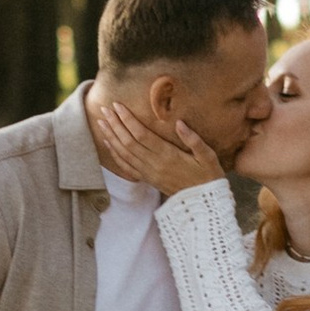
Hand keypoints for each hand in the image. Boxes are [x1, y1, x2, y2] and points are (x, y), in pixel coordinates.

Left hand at [86, 84, 222, 194]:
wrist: (203, 204)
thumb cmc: (209, 177)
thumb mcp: (208, 157)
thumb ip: (194, 140)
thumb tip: (179, 123)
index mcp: (168, 156)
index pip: (142, 135)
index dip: (128, 120)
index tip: (118, 106)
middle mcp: (154, 164)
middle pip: (128, 142)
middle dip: (115, 124)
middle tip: (104, 108)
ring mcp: (149, 173)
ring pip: (124, 153)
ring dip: (111, 136)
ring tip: (101, 122)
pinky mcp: (147, 179)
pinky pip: (126, 167)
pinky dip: (115, 154)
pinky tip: (108, 143)